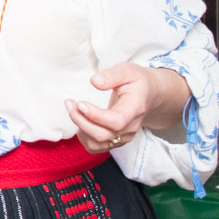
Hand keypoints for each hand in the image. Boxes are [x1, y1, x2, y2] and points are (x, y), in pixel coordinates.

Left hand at [67, 63, 187, 153]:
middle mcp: (130, 127)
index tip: (80, 103)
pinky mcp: (116, 141)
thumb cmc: (136, 82)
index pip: (116, 121)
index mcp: (135, 109)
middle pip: (103, 135)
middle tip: (70, 103)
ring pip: (97, 144)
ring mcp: (123, 137)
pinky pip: (96, 147)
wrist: (148, 95)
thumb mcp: (127, 70)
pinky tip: (80, 120)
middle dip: (81, 121)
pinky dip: (83, 137)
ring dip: (80, 128)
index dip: (95, 116)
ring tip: (72, 109)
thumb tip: (95, 81)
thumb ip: (112, 75)